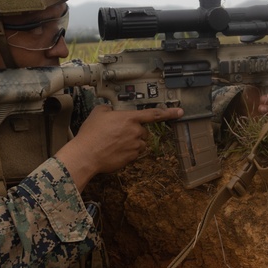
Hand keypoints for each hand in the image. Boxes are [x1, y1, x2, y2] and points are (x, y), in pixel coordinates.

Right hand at [56, 105, 183, 189]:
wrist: (86, 155)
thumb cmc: (91, 134)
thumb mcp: (98, 113)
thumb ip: (109, 109)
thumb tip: (111, 111)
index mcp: (130, 118)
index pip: (154, 114)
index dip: (169, 112)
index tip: (180, 112)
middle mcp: (136, 132)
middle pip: (143, 131)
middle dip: (134, 132)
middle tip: (117, 134)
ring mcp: (135, 146)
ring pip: (139, 143)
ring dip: (131, 142)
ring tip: (114, 143)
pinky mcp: (132, 158)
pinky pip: (134, 153)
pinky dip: (126, 152)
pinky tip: (113, 151)